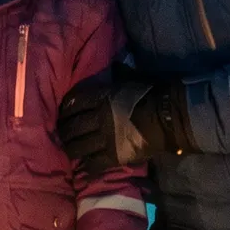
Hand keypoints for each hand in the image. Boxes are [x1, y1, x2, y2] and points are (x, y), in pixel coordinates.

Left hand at [58, 76, 187, 174]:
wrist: (167, 117)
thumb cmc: (150, 94)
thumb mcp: (131, 78)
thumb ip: (118, 74)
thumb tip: (114, 65)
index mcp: (100, 98)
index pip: (74, 103)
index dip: (66, 109)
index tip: (63, 113)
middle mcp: (98, 118)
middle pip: (71, 127)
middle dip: (64, 131)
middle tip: (61, 134)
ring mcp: (104, 138)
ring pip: (78, 146)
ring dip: (71, 148)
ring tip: (69, 149)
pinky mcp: (114, 156)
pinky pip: (93, 163)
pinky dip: (86, 164)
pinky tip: (84, 164)